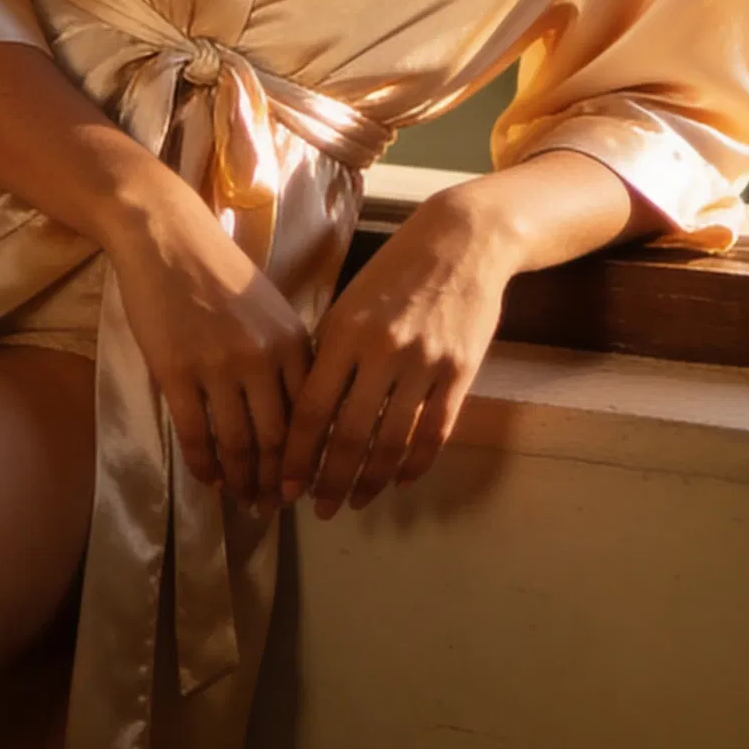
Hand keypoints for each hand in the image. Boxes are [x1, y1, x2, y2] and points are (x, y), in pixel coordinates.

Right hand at [105, 185, 312, 509]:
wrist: (167, 238)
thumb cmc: (220, 271)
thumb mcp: (270, 310)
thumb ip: (285, 357)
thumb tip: (294, 416)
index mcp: (293, 341)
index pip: (309, 417)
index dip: (307, 460)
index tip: (302, 485)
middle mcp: (263, 358)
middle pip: (277, 440)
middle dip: (276, 481)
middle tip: (270, 504)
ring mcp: (218, 366)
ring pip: (237, 444)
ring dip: (241, 480)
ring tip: (241, 497)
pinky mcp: (176, 371)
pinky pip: (195, 434)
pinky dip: (204, 465)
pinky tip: (208, 477)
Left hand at [279, 191, 508, 516]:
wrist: (462, 240)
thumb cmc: (395, 270)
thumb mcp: (349, 301)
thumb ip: (329, 351)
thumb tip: (305, 410)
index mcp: (345, 332)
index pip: (314, 410)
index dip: (298, 456)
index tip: (286, 485)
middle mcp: (382, 352)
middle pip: (350, 436)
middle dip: (331, 480)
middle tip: (320, 508)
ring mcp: (424, 364)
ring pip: (392, 442)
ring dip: (371, 480)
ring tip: (357, 500)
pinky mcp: (459, 372)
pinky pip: (434, 432)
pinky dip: (415, 463)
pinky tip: (401, 479)